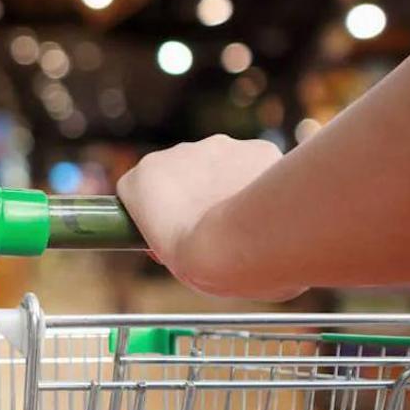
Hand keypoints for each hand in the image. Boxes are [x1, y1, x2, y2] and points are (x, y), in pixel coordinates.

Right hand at [117, 134, 305, 299]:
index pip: (142, 188)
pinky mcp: (255, 147)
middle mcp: (176, 152)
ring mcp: (218, 146)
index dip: (158, 212)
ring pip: (220, 163)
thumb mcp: (168, 255)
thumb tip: (187, 235)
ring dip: (226, 184)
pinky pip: (255, 162)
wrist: (243, 246)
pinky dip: (259, 181)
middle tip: (209, 228)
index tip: (173, 234)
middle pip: (182, 171)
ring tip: (243, 220)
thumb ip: (170, 233)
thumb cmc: (201, 262)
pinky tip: (267, 207)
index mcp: (142, 179)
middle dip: (194, 193)